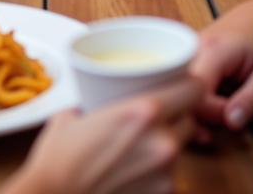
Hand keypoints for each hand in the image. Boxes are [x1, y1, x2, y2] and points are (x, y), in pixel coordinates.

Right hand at [3, 76, 199, 193]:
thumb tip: (100, 98)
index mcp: (145, 111)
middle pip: (191, 117)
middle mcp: (163, 141)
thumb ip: (101, 102)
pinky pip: (169, 173)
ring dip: (167, 139)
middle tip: (156, 110)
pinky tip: (132, 167)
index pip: (195, 88)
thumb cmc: (57, 158)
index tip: (184, 79)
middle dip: (178, 111)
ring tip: (138, 142)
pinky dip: (156, 167)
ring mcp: (165, 174)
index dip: (192, 81)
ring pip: (181, 145)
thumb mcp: (76, 112)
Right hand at [191, 0, 252, 135]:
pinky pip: (180, 79)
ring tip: (211, 123)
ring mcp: (188, 49)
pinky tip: (207, 107)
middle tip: (213, 133)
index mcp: (212, 49)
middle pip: (178, 89)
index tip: (232, 120)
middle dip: (193, 116)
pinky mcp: (189, 54)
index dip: (211, 114)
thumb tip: (231, 122)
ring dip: (190, 108)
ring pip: (175, 85)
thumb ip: (251, 99)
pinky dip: (189, 98)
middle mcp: (192, 47)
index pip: (194, 91)